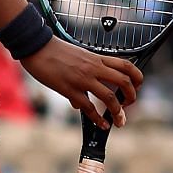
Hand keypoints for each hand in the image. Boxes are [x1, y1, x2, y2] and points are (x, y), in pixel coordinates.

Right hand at [22, 39, 140, 130]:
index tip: (136, 87)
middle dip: (131, 96)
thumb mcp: (75, 58)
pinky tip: (102, 125)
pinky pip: (89, 108)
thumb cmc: (54, 50)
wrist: (36, 46)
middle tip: (129, 105)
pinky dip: (98, 119)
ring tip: (120, 121)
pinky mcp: (70, 90)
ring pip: (109, 98)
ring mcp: (82, 80)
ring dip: (118, 112)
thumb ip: (82, 78)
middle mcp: (93, 68)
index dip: (136, 77)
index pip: (125, 65)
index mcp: (96, 58)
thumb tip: (79, 103)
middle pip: (123, 81)